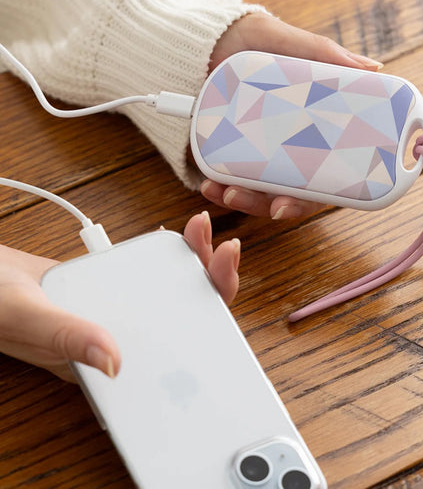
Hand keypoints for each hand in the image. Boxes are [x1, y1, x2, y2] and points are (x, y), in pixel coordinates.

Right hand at [0, 211, 238, 381]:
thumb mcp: (27, 317)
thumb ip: (65, 336)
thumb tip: (113, 361)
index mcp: (109, 361)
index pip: (171, 354)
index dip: (207, 329)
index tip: (223, 293)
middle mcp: (123, 336)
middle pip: (183, 316)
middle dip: (210, 282)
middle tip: (224, 249)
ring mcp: (122, 310)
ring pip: (171, 290)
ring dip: (194, 262)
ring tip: (203, 231)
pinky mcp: (117, 287)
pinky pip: (151, 272)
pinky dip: (169, 254)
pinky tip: (180, 237)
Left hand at [200, 12, 382, 218]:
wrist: (199, 40)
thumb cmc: (246, 38)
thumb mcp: (282, 40)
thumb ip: (322, 52)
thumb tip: (374, 69)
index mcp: (308, 128)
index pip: (320, 173)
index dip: (310, 195)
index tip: (289, 203)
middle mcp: (284, 145)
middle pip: (289, 191)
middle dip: (274, 204)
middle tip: (265, 205)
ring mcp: (253, 151)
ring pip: (257, 192)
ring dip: (245, 201)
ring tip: (226, 192)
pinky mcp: (226, 151)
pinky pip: (227, 178)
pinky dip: (219, 186)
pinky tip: (211, 184)